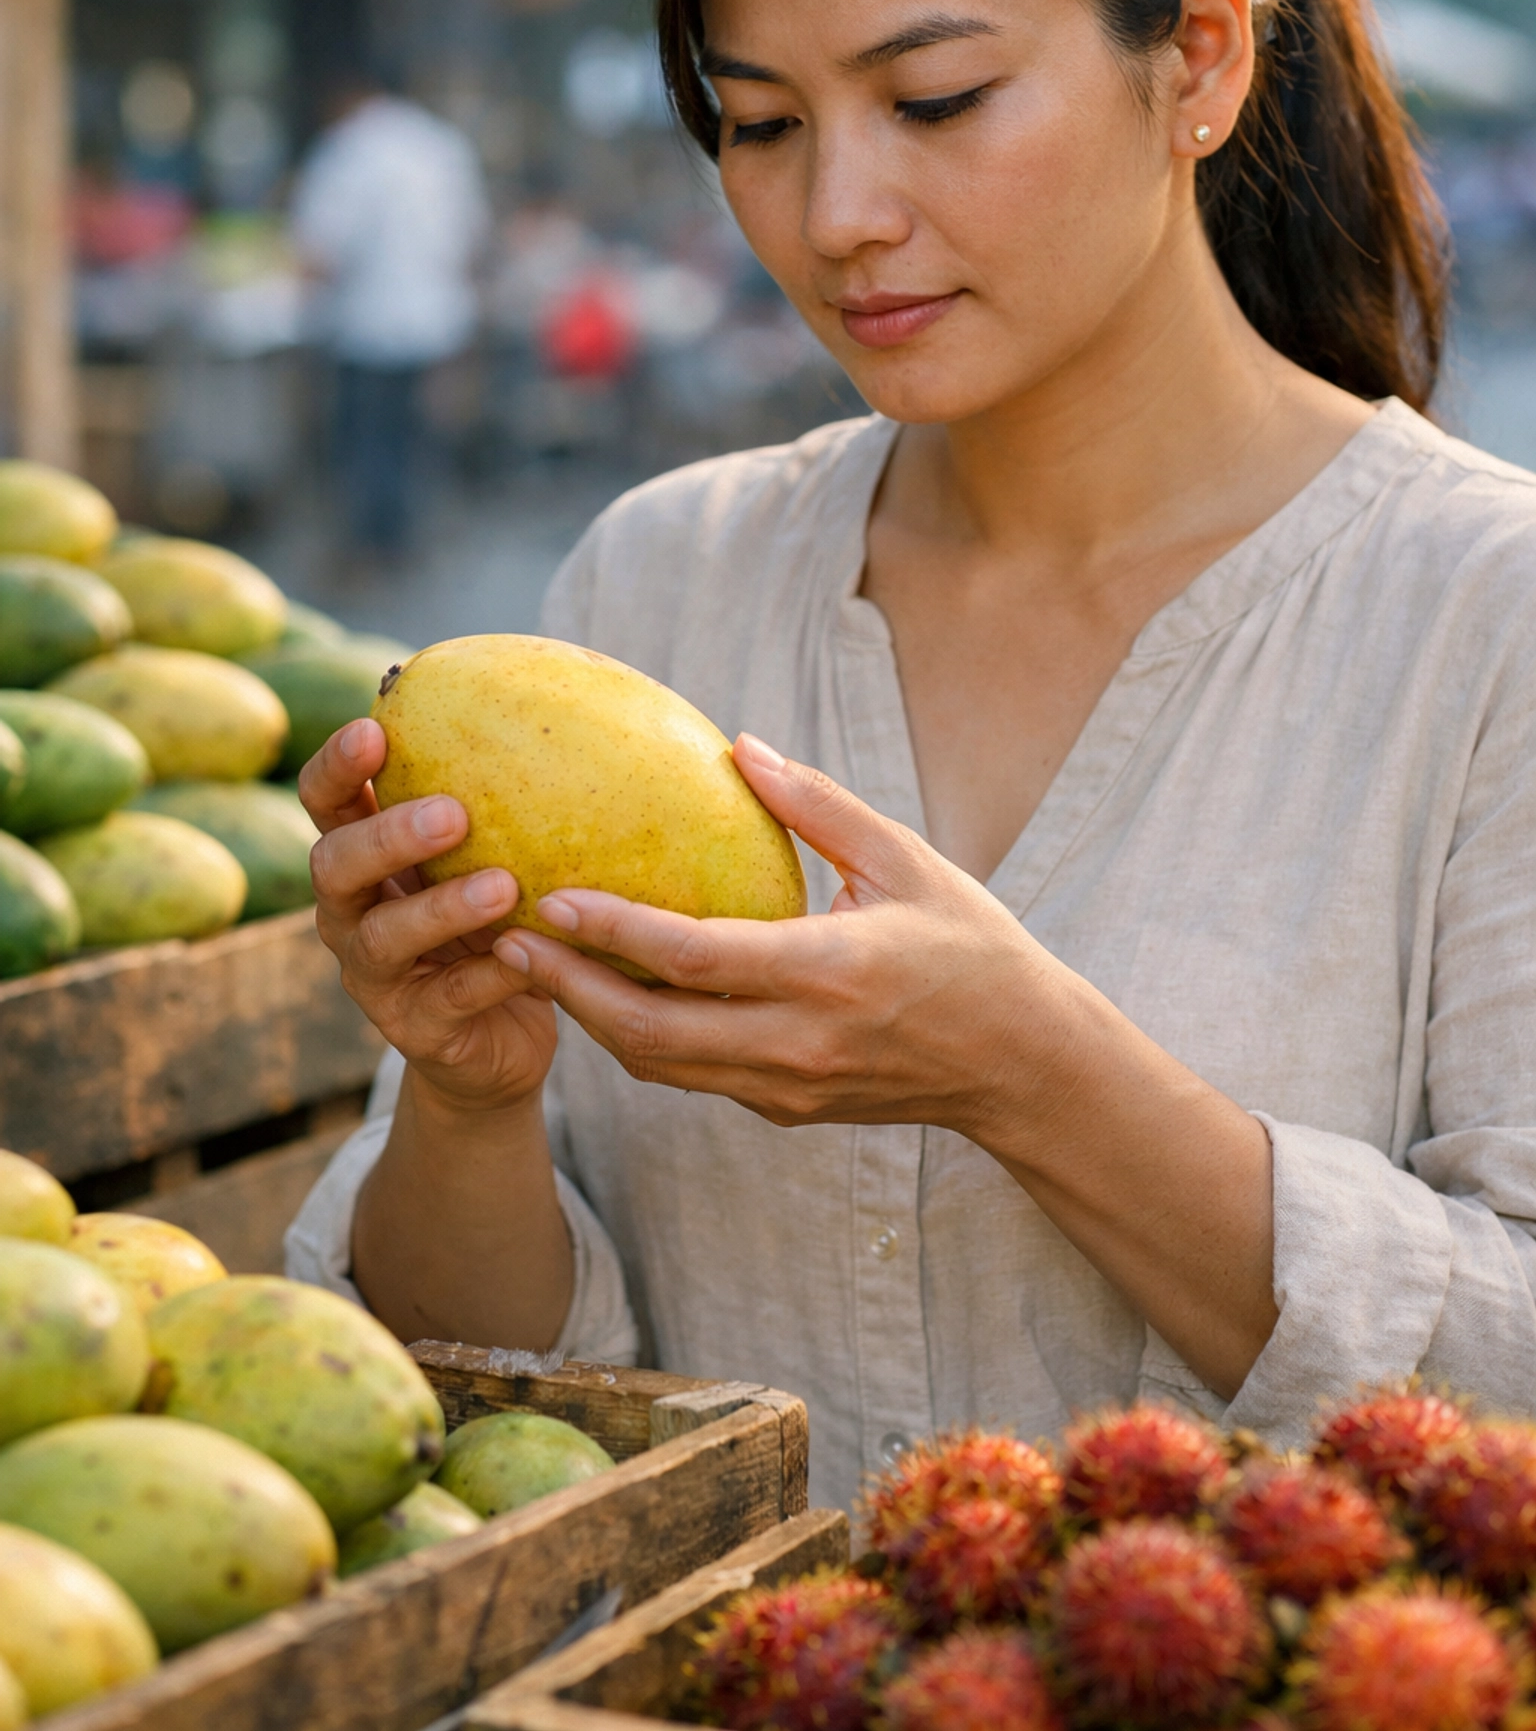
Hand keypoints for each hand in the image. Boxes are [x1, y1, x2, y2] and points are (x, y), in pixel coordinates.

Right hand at [301, 720, 558, 1115]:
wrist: (498, 1041)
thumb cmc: (499, 920)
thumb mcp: (493, 855)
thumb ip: (503, 798)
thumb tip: (577, 692)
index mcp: (363, 855)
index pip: (325, 800)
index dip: (337, 765)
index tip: (376, 729)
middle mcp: (351, 911)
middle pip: (334, 865)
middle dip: (387, 836)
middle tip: (453, 813)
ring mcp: (374, 976)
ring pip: (382, 937)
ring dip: (440, 907)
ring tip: (502, 885)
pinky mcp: (412, 1030)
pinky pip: (446, 1000)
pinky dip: (488, 975)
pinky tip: (528, 953)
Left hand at [490, 733, 1078, 1137]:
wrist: (1024, 1065)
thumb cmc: (972, 947)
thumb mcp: (907, 861)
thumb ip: (819, 806)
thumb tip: (741, 747)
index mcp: (827, 972)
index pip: (693, 957)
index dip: (614, 928)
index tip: (552, 894)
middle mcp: (796, 1041)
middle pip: (648, 1030)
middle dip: (567, 986)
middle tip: (504, 936)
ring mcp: (787, 1086)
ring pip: (657, 1065)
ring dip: (590, 1018)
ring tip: (534, 962)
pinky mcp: (785, 1108)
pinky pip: (690, 1076)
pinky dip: (639, 1039)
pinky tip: (607, 992)